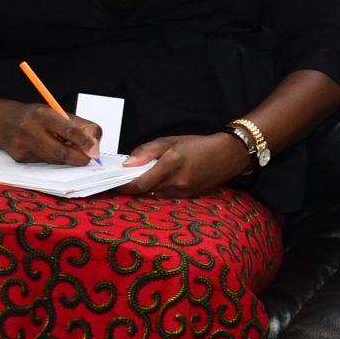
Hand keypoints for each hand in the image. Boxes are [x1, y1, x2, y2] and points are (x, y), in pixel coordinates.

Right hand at [0, 101, 98, 165]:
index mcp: (43, 115)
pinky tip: (51, 151)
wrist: (3, 122)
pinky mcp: (20, 158)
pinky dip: (54, 160)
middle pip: (61, 152)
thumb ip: (79, 126)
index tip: (94, 150)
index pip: (68, 129)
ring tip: (69, 150)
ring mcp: (24, 146)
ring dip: (67, 159)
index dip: (84, 141)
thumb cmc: (37, 116)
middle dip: (78, 158)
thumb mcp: (57, 112)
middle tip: (88, 158)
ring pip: (54, 160)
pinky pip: (45, 163)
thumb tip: (94, 145)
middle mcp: (31, 130)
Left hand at [122, 132, 250, 196]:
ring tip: (144, 178)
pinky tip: (161, 181)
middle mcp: (177, 182)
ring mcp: (184, 192)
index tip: (112, 183)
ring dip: (147, 189)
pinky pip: (166, 196)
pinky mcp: (189, 197)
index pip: (139, 183)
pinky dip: (159, 190)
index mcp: (171, 164)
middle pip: (145, 191)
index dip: (123, 186)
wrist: (227, 155)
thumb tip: (126, 164)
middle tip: (125, 179)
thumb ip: (147, 151)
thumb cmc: (198, 145)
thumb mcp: (170, 141)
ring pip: (155, 195)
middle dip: (133, 186)